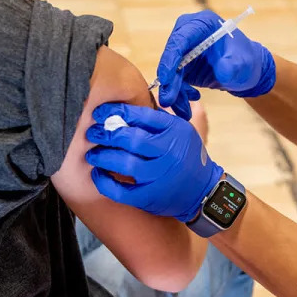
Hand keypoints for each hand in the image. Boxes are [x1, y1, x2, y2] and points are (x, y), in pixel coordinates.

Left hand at [85, 103, 223, 222]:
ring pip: (124, 163)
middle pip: (131, 139)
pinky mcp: (150, 197)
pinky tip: (98, 173)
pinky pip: (121, 190)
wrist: (203, 191)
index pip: (142, 115)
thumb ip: (162, 116)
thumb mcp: (183, 131)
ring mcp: (159, 176)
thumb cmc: (187, 157)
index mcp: (175, 131)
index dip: (117, 111)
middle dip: (106, 134)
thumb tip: (132, 99)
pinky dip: (104, 182)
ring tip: (92, 154)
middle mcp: (168, 152)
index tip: (100, 112)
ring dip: (102, 157)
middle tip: (92, 133)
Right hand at [157, 11, 275, 119]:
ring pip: (169, 70)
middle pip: (171, 55)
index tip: (166, 79)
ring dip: (173, 91)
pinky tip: (191, 100)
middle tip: (168, 101)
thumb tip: (221, 70)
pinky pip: (173, 79)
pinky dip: (179, 93)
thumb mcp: (243, 64)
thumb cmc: (246, 62)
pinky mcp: (181, 64)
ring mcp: (183, 48)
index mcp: (202, 24)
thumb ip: (232, 66)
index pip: (181, 39)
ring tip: (183, 109)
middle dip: (169, 80)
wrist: (245, 71)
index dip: (171, 58)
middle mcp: (188, 32)